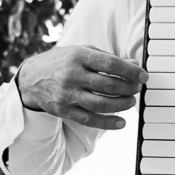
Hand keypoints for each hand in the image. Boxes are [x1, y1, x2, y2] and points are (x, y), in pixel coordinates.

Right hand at [16, 46, 144, 128]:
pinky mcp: (64, 110)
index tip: (144, 76)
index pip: (110, 64)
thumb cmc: (62, 62)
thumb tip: (134, 66)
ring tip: (130, 101)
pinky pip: (90, 119)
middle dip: (128, 88)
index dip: (130, 71)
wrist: (31, 78)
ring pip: (101, 104)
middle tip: (137, 88)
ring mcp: (67, 95)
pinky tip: (121, 122)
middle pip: (108, 85)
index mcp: (78, 56)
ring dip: (121, 105)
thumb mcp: (82, 52)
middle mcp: (73, 75)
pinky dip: (108, 123)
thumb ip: (107, 58)